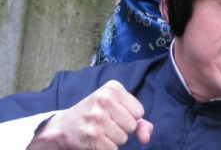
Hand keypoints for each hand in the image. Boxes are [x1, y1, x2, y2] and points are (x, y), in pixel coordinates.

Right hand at [27, 80, 152, 149]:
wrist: (63, 126)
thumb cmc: (95, 116)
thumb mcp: (117, 109)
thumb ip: (140, 122)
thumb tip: (146, 138)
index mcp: (113, 87)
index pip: (139, 112)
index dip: (129, 118)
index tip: (114, 114)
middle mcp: (105, 99)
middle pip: (132, 126)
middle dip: (122, 130)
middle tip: (105, 124)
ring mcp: (97, 117)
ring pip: (123, 139)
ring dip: (113, 141)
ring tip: (99, 132)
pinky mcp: (92, 136)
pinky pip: (113, 149)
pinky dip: (106, 149)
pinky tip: (95, 141)